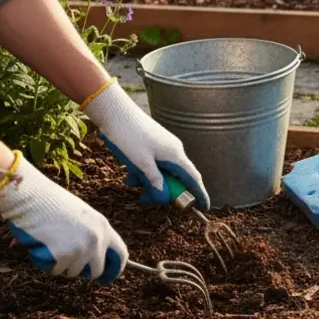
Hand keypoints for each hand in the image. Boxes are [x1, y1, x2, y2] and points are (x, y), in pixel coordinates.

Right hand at [0, 155, 127, 281]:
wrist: (32, 196)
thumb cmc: (50, 204)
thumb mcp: (80, 217)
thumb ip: (89, 235)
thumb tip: (91, 261)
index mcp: (103, 227)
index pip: (121, 254)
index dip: (114, 269)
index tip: (106, 276)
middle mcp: (97, 239)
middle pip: (96, 271)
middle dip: (82, 272)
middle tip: (67, 263)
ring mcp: (82, 249)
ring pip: (73, 272)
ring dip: (61, 265)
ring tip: (50, 243)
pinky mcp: (64, 256)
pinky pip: (55, 270)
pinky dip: (46, 263)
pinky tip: (42, 245)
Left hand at [83, 80, 209, 210]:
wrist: (115, 112)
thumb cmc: (128, 135)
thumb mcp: (141, 163)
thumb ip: (154, 181)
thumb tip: (164, 196)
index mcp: (175, 155)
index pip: (193, 178)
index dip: (200, 194)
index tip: (204, 207)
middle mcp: (173, 150)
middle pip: (175, 178)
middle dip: (161, 190)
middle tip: (144, 199)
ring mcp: (163, 146)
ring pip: (162, 171)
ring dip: (148, 180)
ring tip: (130, 181)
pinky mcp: (153, 143)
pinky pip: (154, 163)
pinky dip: (144, 171)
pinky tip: (129, 171)